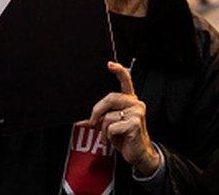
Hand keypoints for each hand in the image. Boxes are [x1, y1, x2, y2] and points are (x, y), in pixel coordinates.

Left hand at [77, 61, 160, 176]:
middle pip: (110, 98)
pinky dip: (108, 137)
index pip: (126, 81)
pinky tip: (116, 140)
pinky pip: (111, 128)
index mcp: (130, 100)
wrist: (139, 154)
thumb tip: (79, 121)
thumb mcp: (110, 126)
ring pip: (108, 117)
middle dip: (97, 111)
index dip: (118, 71)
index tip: (109, 64)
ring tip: (110, 137)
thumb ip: (99, 119)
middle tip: (92, 123)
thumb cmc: (125, 137)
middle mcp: (135, 103)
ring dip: (103, 131)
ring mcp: (137, 112)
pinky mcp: (135, 123)